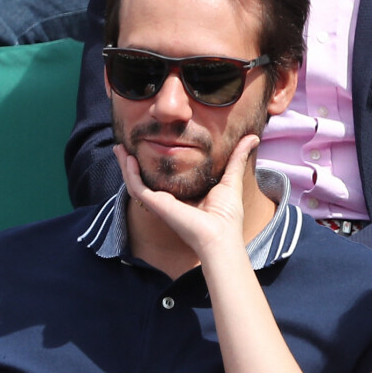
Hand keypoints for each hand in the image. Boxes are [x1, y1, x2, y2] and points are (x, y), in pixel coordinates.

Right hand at [113, 134, 259, 258]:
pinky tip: (129, 159)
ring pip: (134, 182)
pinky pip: (137, 188)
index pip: (160, 177)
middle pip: (142, 178)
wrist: (222, 236)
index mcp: (181, 196)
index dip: (150, 162)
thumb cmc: (228, 215)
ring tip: (118, 149)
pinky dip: (130, 174)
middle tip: (122, 147)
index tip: (146, 145)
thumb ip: (237, 157)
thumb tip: (252, 137)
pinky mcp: (157, 205)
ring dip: (125, 165)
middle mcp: (167, 200)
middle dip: (130, 163)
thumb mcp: (231, 177)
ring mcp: (159, 203)